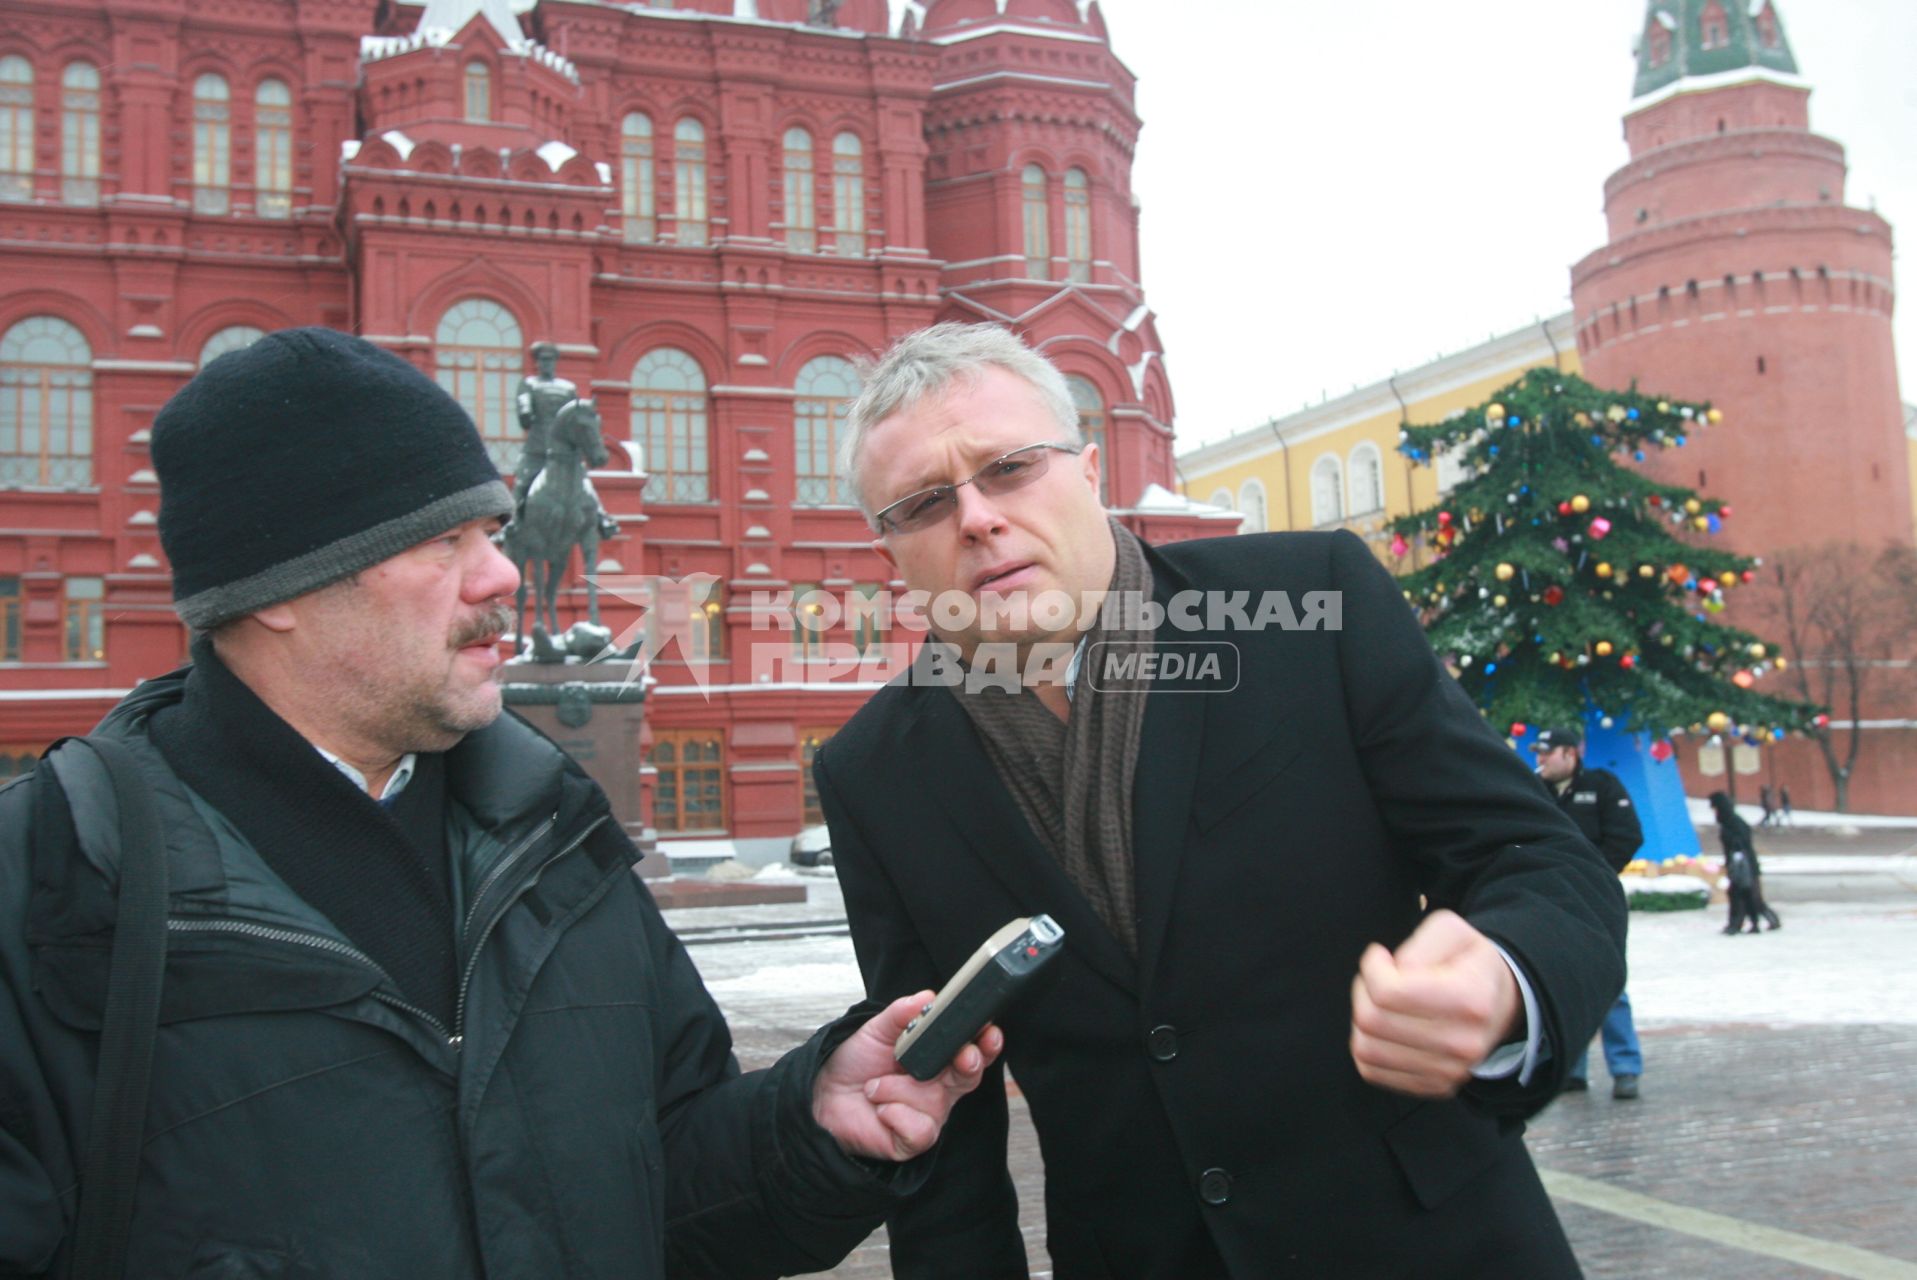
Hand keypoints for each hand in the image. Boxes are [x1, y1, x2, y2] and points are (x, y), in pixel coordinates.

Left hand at [812, 992, 1003, 1161]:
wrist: (821, 1094)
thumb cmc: (853, 1064)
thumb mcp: (876, 1030)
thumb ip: (902, 1013)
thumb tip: (927, 997)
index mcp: (936, 1059)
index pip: (971, 1050)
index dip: (985, 1042)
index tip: (989, 1031)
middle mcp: (938, 1088)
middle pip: (969, 1076)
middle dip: (970, 1063)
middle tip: (964, 1055)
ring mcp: (927, 1115)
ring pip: (936, 1101)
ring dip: (900, 1089)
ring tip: (875, 1086)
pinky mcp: (912, 1141)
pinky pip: (919, 1128)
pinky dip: (895, 1113)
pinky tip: (880, 1109)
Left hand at [1349, 909, 1520, 1097]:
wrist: (1501, 1002)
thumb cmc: (1470, 963)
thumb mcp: (1452, 930)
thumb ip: (1418, 944)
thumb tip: (1394, 972)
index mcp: (1469, 999)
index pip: (1388, 992)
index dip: (1372, 968)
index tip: (1381, 957)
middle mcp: (1463, 1043)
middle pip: (1372, 1021)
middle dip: (1363, 992)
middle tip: (1378, 978)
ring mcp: (1450, 1072)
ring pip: (1366, 1050)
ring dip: (1361, 1021)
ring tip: (1381, 1003)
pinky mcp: (1435, 1086)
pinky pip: (1373, 1071)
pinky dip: (1369, 1046)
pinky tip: (1386, 1028)